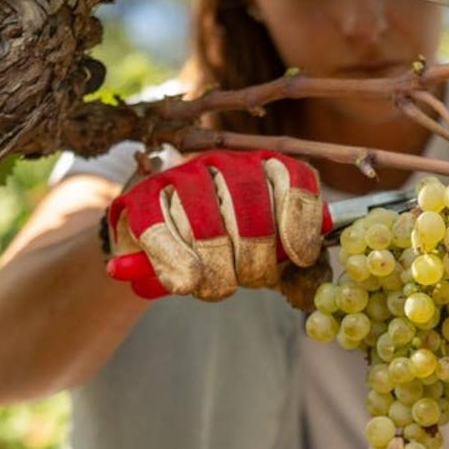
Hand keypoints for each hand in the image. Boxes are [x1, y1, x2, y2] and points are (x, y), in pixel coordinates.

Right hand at [105, 150, 330, 300]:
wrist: (157, 237)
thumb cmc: (222, 244)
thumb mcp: (260, 242)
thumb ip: (284, 247)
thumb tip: (307, 260)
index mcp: (264, 166)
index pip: (293, 179)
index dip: (300, 222)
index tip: (300, 257)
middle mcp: (225, 162)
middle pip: (252, 210)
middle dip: (254, 259)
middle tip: (250, 279)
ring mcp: (181, 175)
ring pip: (208, 227)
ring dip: (217, 270)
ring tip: (217, 286)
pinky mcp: (141, 196)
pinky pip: (161, 232)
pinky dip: (177, 262)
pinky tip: (187, 280)